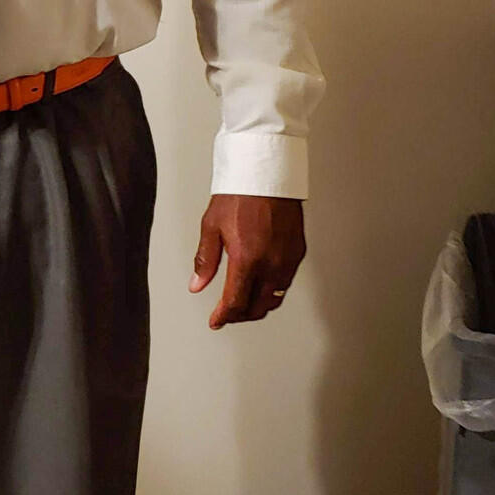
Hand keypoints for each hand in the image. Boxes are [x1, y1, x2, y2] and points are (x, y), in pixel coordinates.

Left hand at [188, 194, 304, 327]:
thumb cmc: (240, 194)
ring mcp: (287, 259)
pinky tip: (261, 286)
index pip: (235, 302)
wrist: (267, 173)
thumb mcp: (212, 226)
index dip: (224, 316)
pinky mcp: (298, 252)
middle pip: (257, 307)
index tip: (216, 321)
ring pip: (275, 298)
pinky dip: (272, 291)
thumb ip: (205, 261)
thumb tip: (197, 285)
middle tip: (227, 315)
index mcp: (246, 259)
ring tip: (243, 304)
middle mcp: (270, 263)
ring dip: (258, 307)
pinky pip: (286, 282)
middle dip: (240, 316)